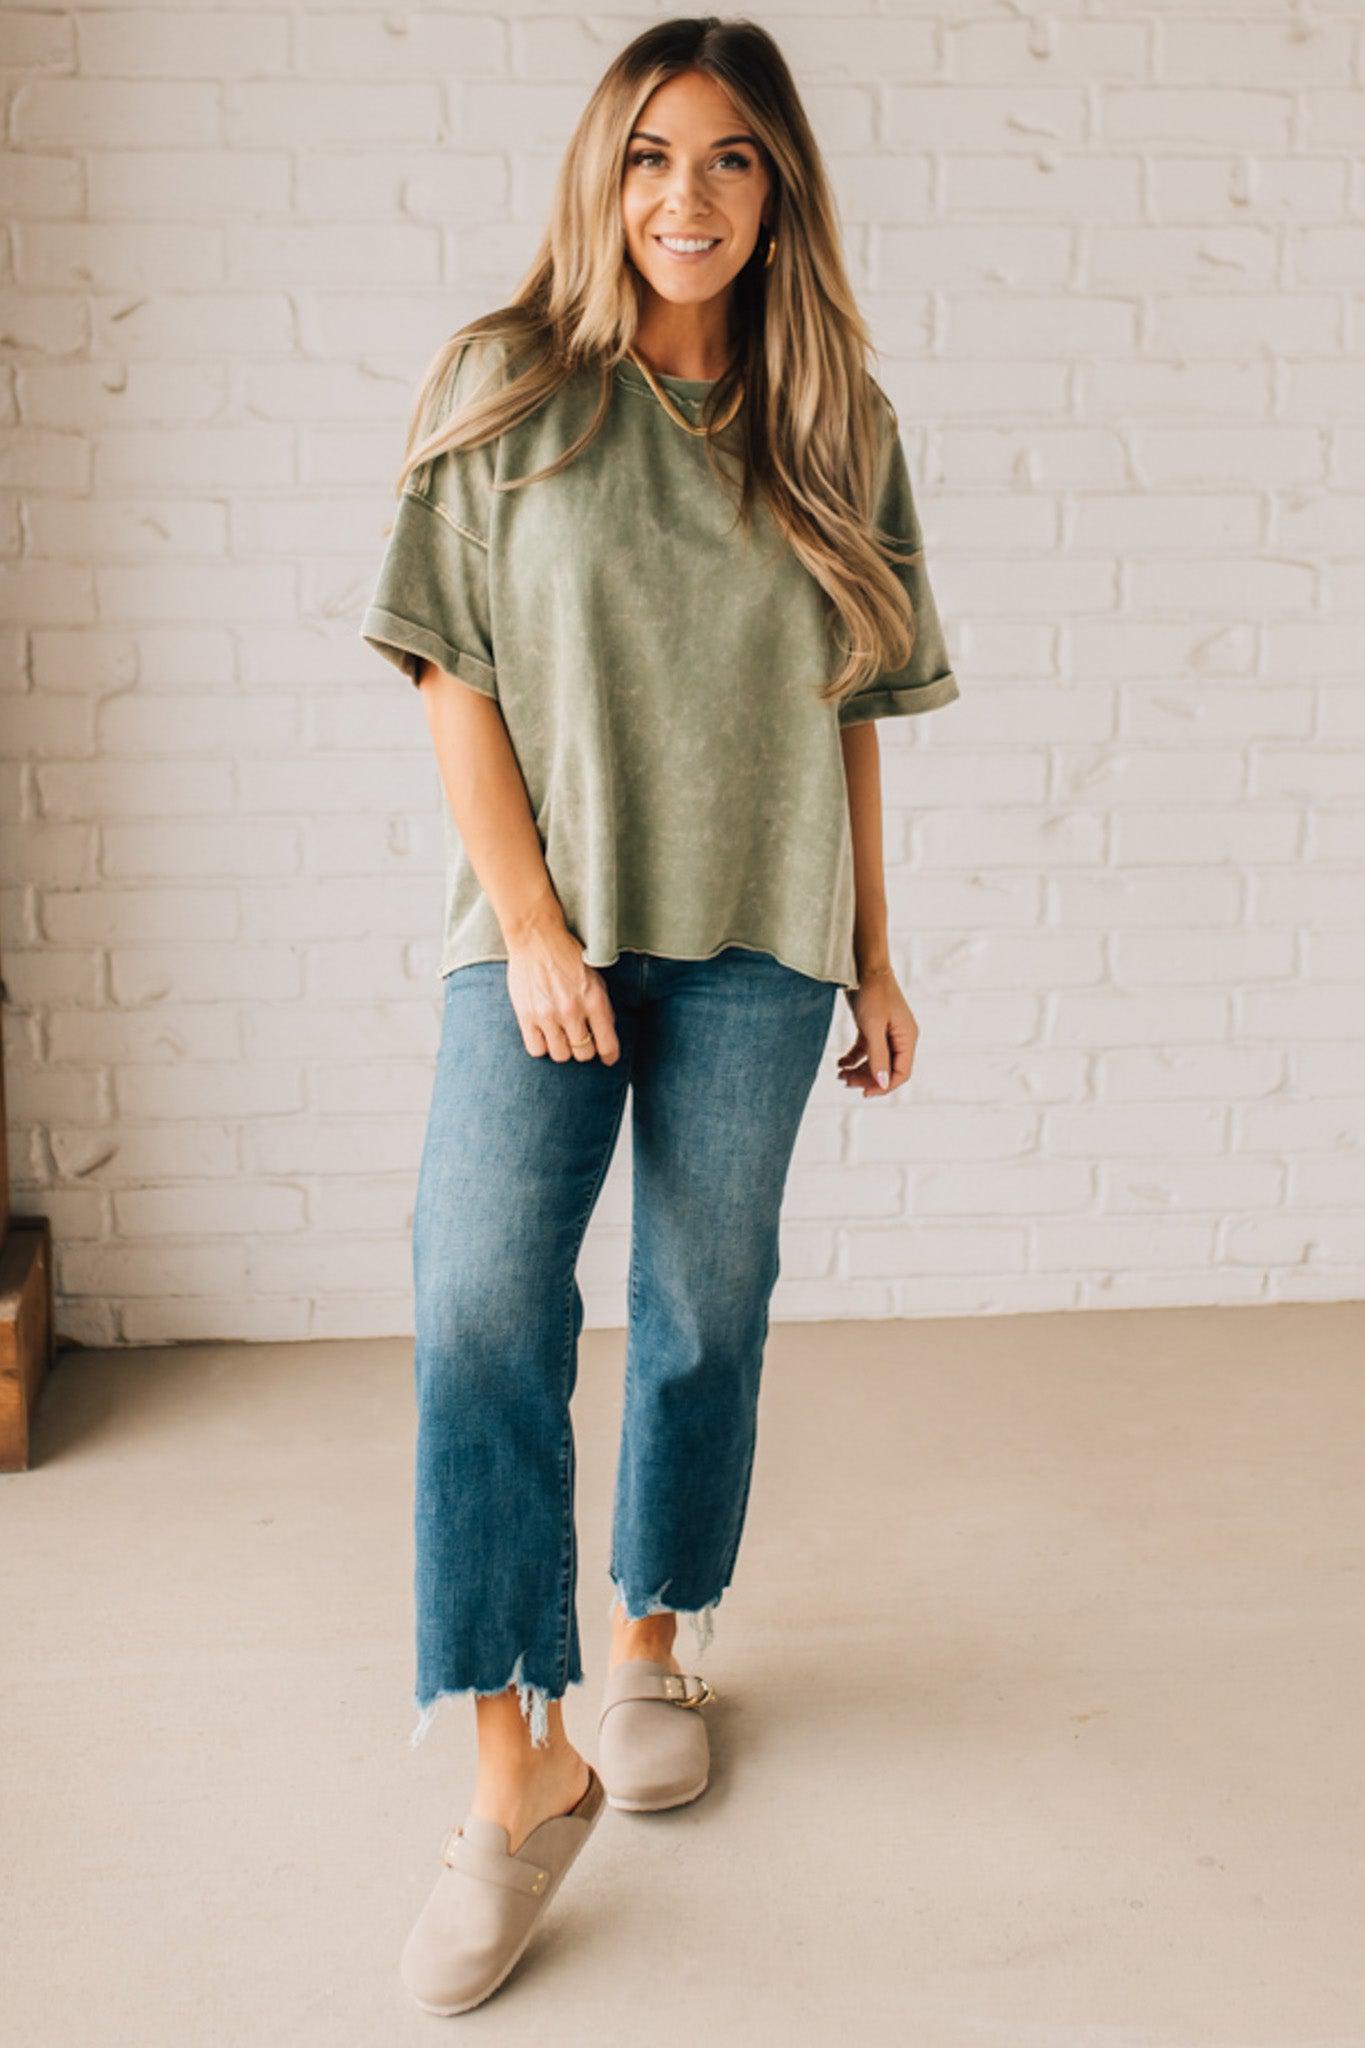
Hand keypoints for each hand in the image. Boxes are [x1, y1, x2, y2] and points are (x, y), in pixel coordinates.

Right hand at [506, 921, 620, 1063]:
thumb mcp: (595, 977)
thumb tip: (605, 1034)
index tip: (608, 1058)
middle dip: (584, 1049)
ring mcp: (548, 1015)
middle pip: (583, 1053)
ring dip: (563, 1049)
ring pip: (560, 1055)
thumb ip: (602, 1007)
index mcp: (594, 1000)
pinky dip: (542, 1046)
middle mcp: (572, 1010)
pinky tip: (544, 1034)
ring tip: (561, 1036)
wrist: (536, 937)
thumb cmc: (567, 955)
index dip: (610, 1056)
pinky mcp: (526, 1016)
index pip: (608, 1044)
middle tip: (579, 1039)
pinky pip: (536, 1050)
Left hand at [837, 962, 917, 1096]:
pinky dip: (853, 1058)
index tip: (864, 1092)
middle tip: (845, 1082)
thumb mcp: (873, 1027)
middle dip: (867, 1078)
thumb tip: (882, 1083)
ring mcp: (886, 1032)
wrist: (863, 965)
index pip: (901, 1072)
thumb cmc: (872, 992)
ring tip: (840, 1074)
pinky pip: (866, 1050)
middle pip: (886, 1069)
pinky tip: (840, 1063)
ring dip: (859, 1070)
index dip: (884, 1086)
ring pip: (875, 1061)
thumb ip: (878, 1056)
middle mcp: (900, 1037)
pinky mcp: (873, 1026)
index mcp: (907, 1038)